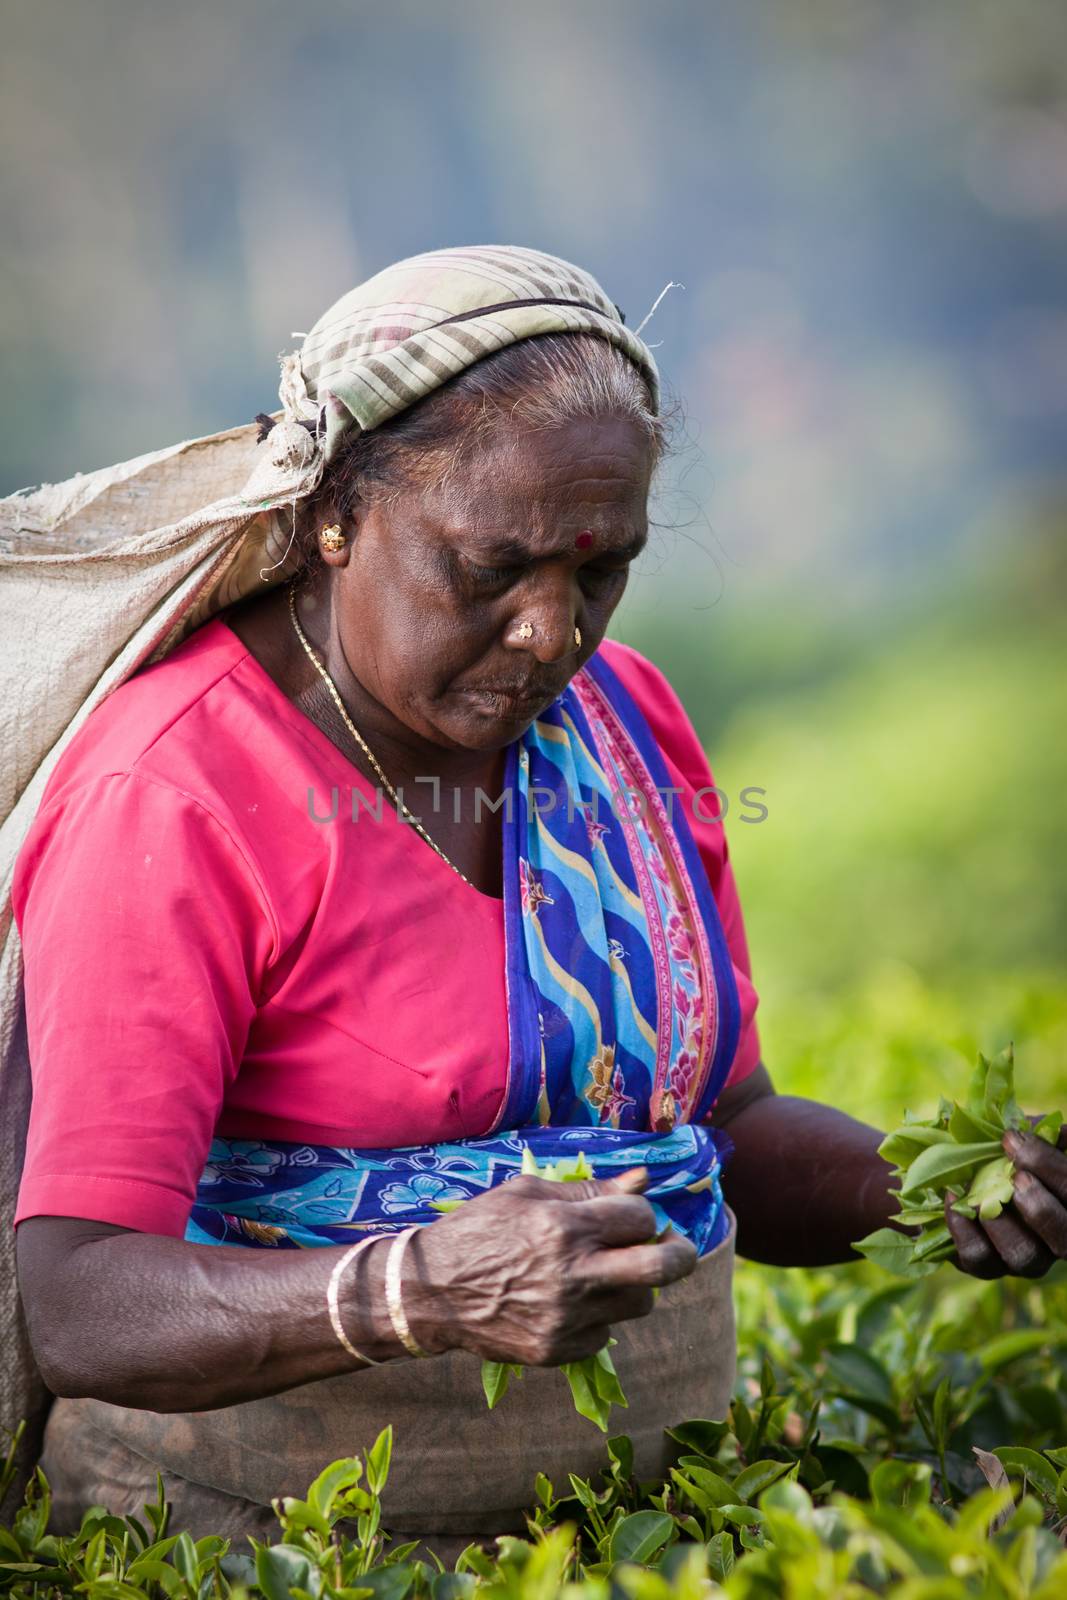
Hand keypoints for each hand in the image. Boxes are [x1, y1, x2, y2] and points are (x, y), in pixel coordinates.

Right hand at [400, 1167, 697, 1363]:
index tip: (632, 1214)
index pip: (641, 1217)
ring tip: (607, 1272)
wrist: (430, 1291)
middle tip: (675, 1245)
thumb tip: (644, 1180)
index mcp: (563, 1227)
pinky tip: (571, 1301)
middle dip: (680, 1252)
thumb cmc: (479, 1229)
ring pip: (639, 1303)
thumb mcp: (528, 1193)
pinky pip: (605, 1334)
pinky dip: (598, 1316)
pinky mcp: (557, 1352)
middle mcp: (571, 1275)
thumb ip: (590, 1190)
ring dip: (633, 1284)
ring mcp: (566, 1319)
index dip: (642, 1212)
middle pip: (662, 1268)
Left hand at [945, 1124, 1066, 1278]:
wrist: (962, 1171)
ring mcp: (1022, 1257)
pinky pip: (978, 1258)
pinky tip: (951, 1197)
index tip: (1016, 1140)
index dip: (1051, 1167)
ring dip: (1002, 1223)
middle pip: (1065, 1239)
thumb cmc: (1005, 1150)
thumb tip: (1059, 1132)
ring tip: (980, 1196)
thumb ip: (1043, 1134)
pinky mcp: (985, 1264)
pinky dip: (963, 1228)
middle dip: (1042, 1207)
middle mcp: (1055, 1240)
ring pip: (1023, 1256)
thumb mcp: (1025, 1139)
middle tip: (1016, 1177)